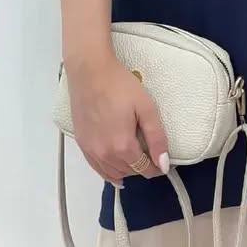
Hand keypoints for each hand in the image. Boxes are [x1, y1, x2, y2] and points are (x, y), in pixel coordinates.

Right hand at [65, 51, 169, 187]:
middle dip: (143, 167)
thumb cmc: (120, 86)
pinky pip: (97, 167)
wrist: (90, 72)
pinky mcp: (82, 144)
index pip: (144, 169)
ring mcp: (90, 151)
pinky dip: (109, 170)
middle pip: (129, 172)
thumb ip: (156, 138)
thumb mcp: (146, 108)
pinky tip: (116, 164)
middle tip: (152, 156)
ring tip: (137, 158)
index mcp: (123, 146)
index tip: (164, 162)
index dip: (156, 167)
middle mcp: (105, 155)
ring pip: (112, 173)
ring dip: (127, 170)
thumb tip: (163, 164)